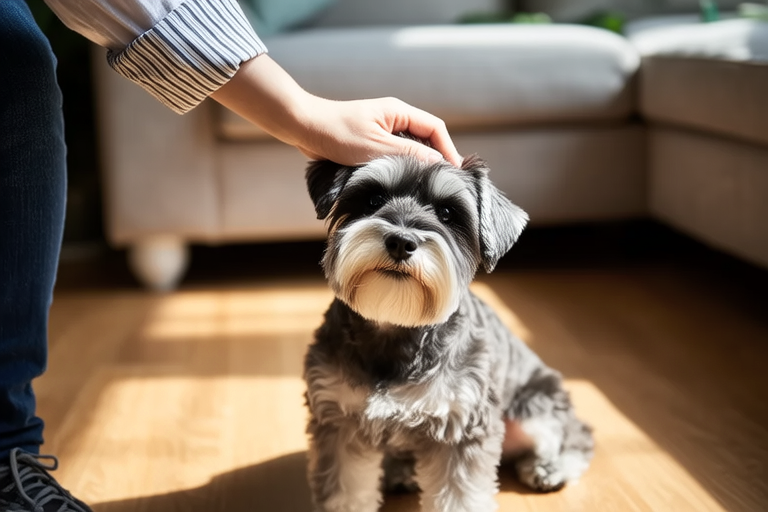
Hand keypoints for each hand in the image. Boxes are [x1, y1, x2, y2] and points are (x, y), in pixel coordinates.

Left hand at [212, 55, 461, 166]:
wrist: (303, 128)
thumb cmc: (337, 134)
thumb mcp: (376, 148)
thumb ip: (408, 155)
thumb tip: (437, 164)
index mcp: (398, 112)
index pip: (435, 128)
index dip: (448, 149)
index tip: (455, 171)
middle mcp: (393, 119)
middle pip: (426, 139)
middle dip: (436, 159)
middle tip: (443, 183)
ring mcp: (381, 130)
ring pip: (409, 149)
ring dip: (417, 166)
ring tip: (425, 186)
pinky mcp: (370, 143)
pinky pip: (394, 155)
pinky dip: (401, 167)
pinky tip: (402, 183)